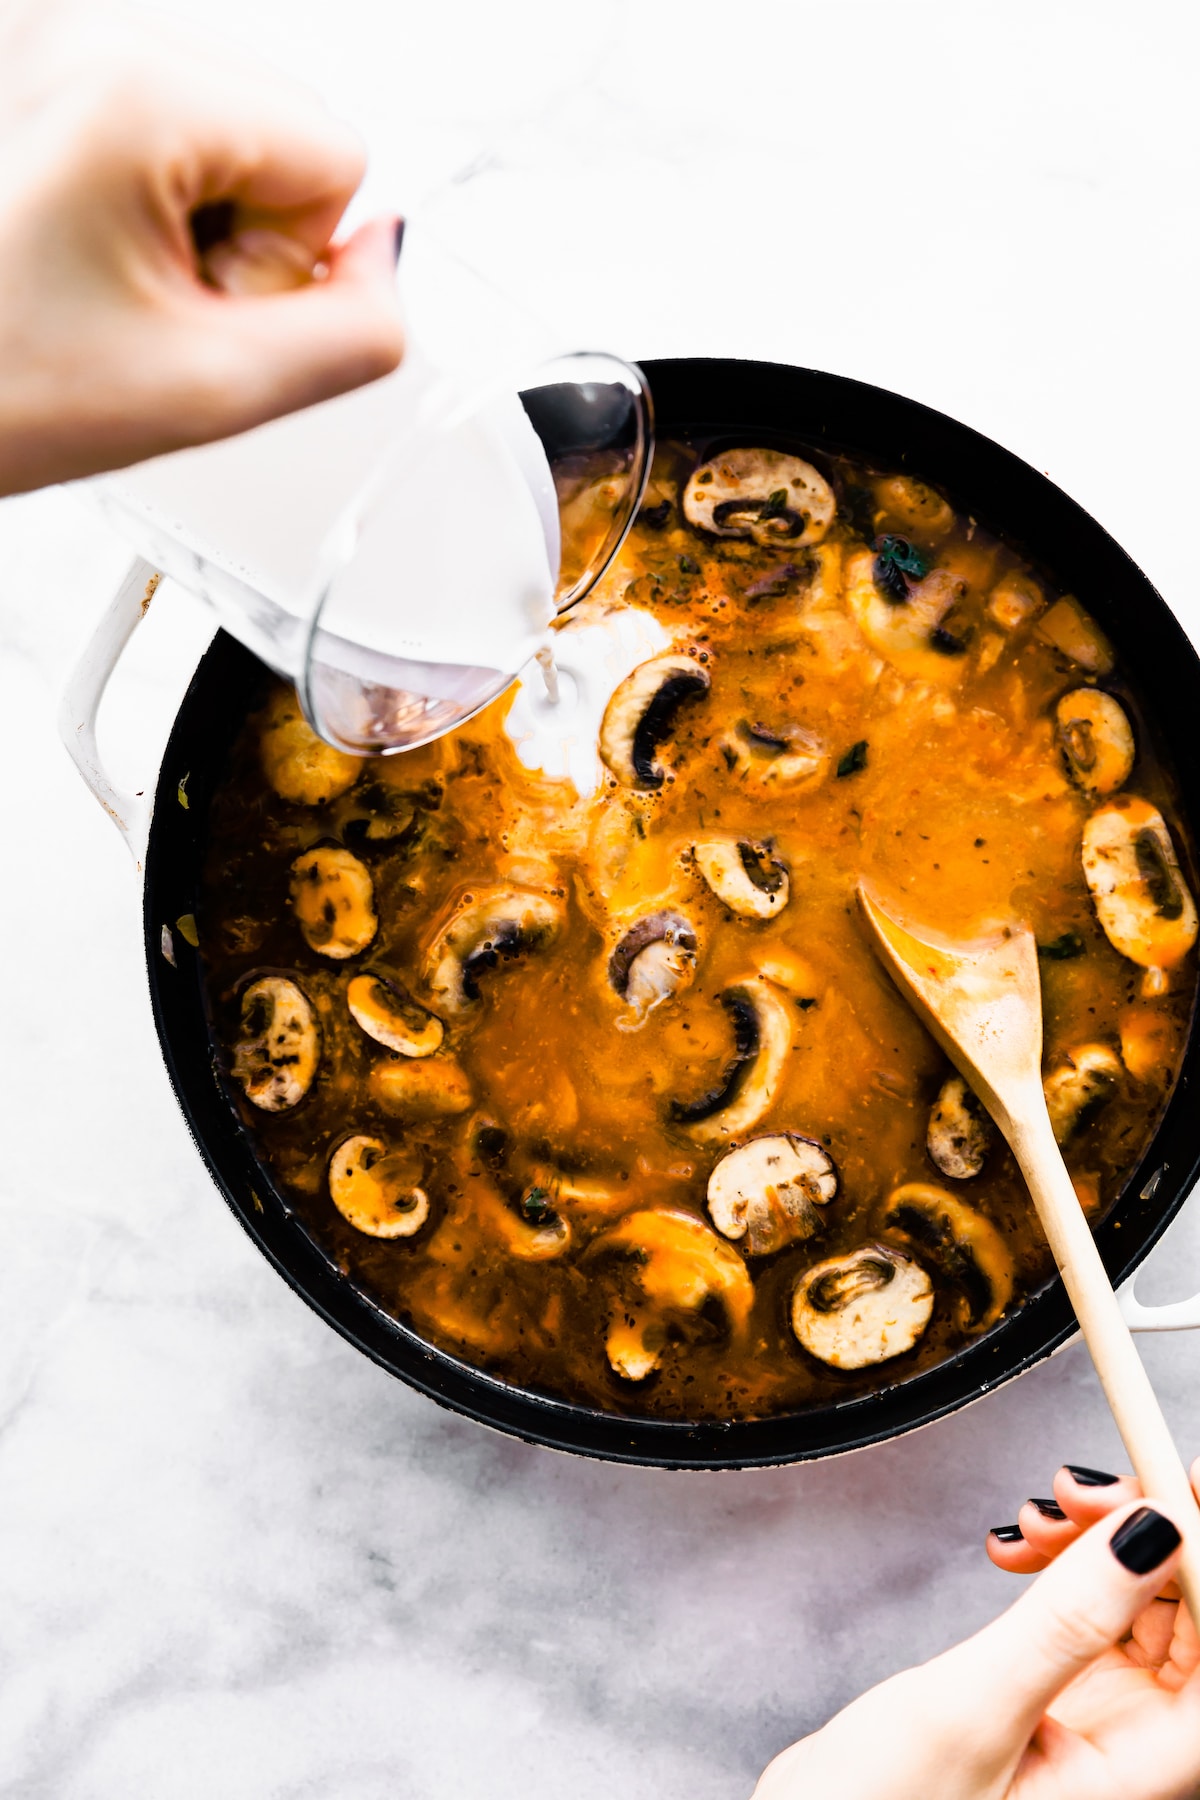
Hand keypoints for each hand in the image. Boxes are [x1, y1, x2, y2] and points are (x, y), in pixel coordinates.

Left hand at [0, 0, 403, 495]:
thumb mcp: (211, 394)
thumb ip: (353, 335)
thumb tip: (388, 264)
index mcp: (139, 93)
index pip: (337, 156)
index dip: (289, 262)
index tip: (200, 306)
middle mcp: (91, 39)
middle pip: (282, 131)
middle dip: (243, 234)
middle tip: (147, 301)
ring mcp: (55, 47)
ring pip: (225, 130)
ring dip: (194, 219)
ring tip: (105, 280)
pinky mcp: (38, 71)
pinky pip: (159, 125)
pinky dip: (144, 197)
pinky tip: (82, 253)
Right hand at [754, 1459, 1199, 1799]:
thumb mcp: (974, 1708)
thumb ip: (1067, 1621)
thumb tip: (1153, 1534)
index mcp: (1145, 1772)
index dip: (1197, 1555)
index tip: (1160, 1482)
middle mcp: (1137, 1747)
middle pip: (1188, 1612)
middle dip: (1142, 1535)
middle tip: (1077, 1491)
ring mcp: (1103, 1719)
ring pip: (1143, 1600)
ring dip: (1097, 1542)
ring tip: (1035, 1516)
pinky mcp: (1062, 1694)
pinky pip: (1093, 1607)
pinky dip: (1060, 1563)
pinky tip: (1014, 1549)